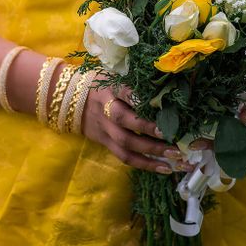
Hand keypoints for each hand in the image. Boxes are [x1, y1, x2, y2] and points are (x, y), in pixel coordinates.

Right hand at [80, 78, 206, 174]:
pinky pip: (125, 157)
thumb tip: (167, 87)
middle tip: (171, 133)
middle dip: (148, 128)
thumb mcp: (112, 77)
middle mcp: (105, 109)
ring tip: (175, 155)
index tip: (158, 102)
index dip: (138, 97)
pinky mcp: (106, 143)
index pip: (123, 91)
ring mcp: (105, 129)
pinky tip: (164, 168)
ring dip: (152, 151)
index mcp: (109, 89)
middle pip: (123, 120)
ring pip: (126, 143)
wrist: (70, 100)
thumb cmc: (100, 86)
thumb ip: (133, 83)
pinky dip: (145, 164)